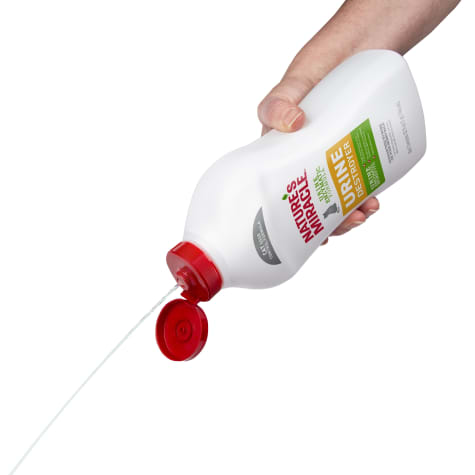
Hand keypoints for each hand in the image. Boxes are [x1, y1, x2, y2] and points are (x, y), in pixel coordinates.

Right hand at [258, 75, 378, 242]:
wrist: (353, 52)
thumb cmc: (314, 69)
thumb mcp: (291, 85)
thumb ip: (278, 102)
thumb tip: (291, 124)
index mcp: (280, 157)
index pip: (282, 196)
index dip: (295, 222)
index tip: (314, 236)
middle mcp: (304, 163)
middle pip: (313, 203)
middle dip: (332, 221)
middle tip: (350, 221)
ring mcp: (331, 160)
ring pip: (337, 196)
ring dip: (351, 211)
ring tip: (367, 211)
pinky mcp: (353, 154)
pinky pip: (356, 180)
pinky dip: (364, 193)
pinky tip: (374, 197)